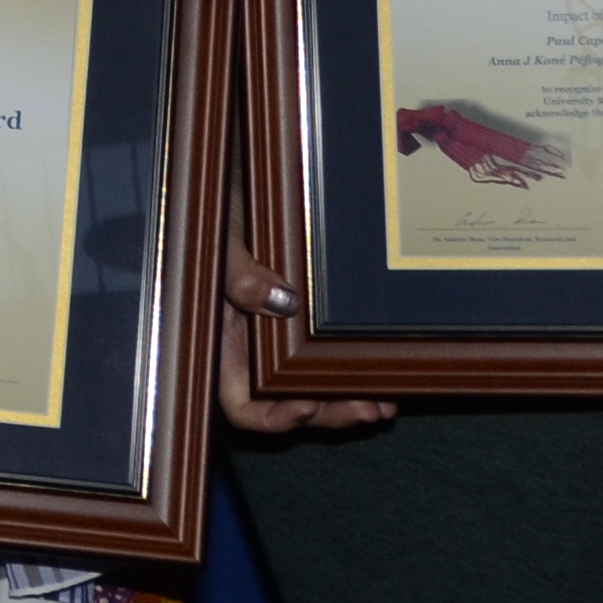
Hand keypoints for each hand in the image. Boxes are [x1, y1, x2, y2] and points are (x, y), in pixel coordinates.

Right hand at [214, 234, 396, 436]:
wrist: (242, 187)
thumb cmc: (220, 215)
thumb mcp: (223, 241)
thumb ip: (241, 274)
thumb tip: (281, 302)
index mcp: (224, 341)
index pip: (242, 404)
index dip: (272, 415)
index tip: (306, 405)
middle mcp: (253, 349)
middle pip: (289, 404)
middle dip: (328, 412)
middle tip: (365, 408)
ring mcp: (282, 338)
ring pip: (315, 389)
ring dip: (347, 400)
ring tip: (382, 402)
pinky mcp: (307, 323)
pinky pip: (329, 359)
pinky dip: (353, 372)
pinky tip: (379, 373)